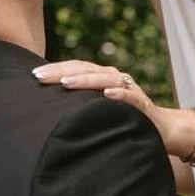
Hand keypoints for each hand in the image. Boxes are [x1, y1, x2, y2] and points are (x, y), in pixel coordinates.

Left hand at [32, 58, 158, 116]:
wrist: (160, 128)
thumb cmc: (122, 117)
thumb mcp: (98, 107)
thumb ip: (79, 102)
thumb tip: (48, 104)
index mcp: (101, 77)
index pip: (75, 67)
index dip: (55, 69)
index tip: (34, 74)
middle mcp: (114, 78)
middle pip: (86, 69)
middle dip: (62, 72)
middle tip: (40, 76)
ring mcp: (128, 89)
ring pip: (105, 79)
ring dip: (85, 80)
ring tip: (66, 83)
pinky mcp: (142, 104)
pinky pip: (130, 97)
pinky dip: (119, 94)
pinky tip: (107, 94)